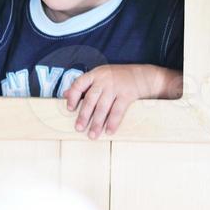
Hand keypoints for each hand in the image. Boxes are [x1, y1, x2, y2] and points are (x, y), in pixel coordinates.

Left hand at [63, 64, 179, 138]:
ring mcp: (116, 86)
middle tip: (78, 128)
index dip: (73, 97)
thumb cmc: (118, 78)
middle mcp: (104, 79)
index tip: (70, 109)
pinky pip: (118, 110)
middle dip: (84, 115)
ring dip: (97, 123)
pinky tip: (109, 131)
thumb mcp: (101, 77)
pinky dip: (113, 122)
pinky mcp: (127, 94)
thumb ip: (85, 85)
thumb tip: (65, 94)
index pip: (79, 84)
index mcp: (95, 74)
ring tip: (92, 135)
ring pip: (103, 107)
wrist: (144, 75)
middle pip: (90, 99)